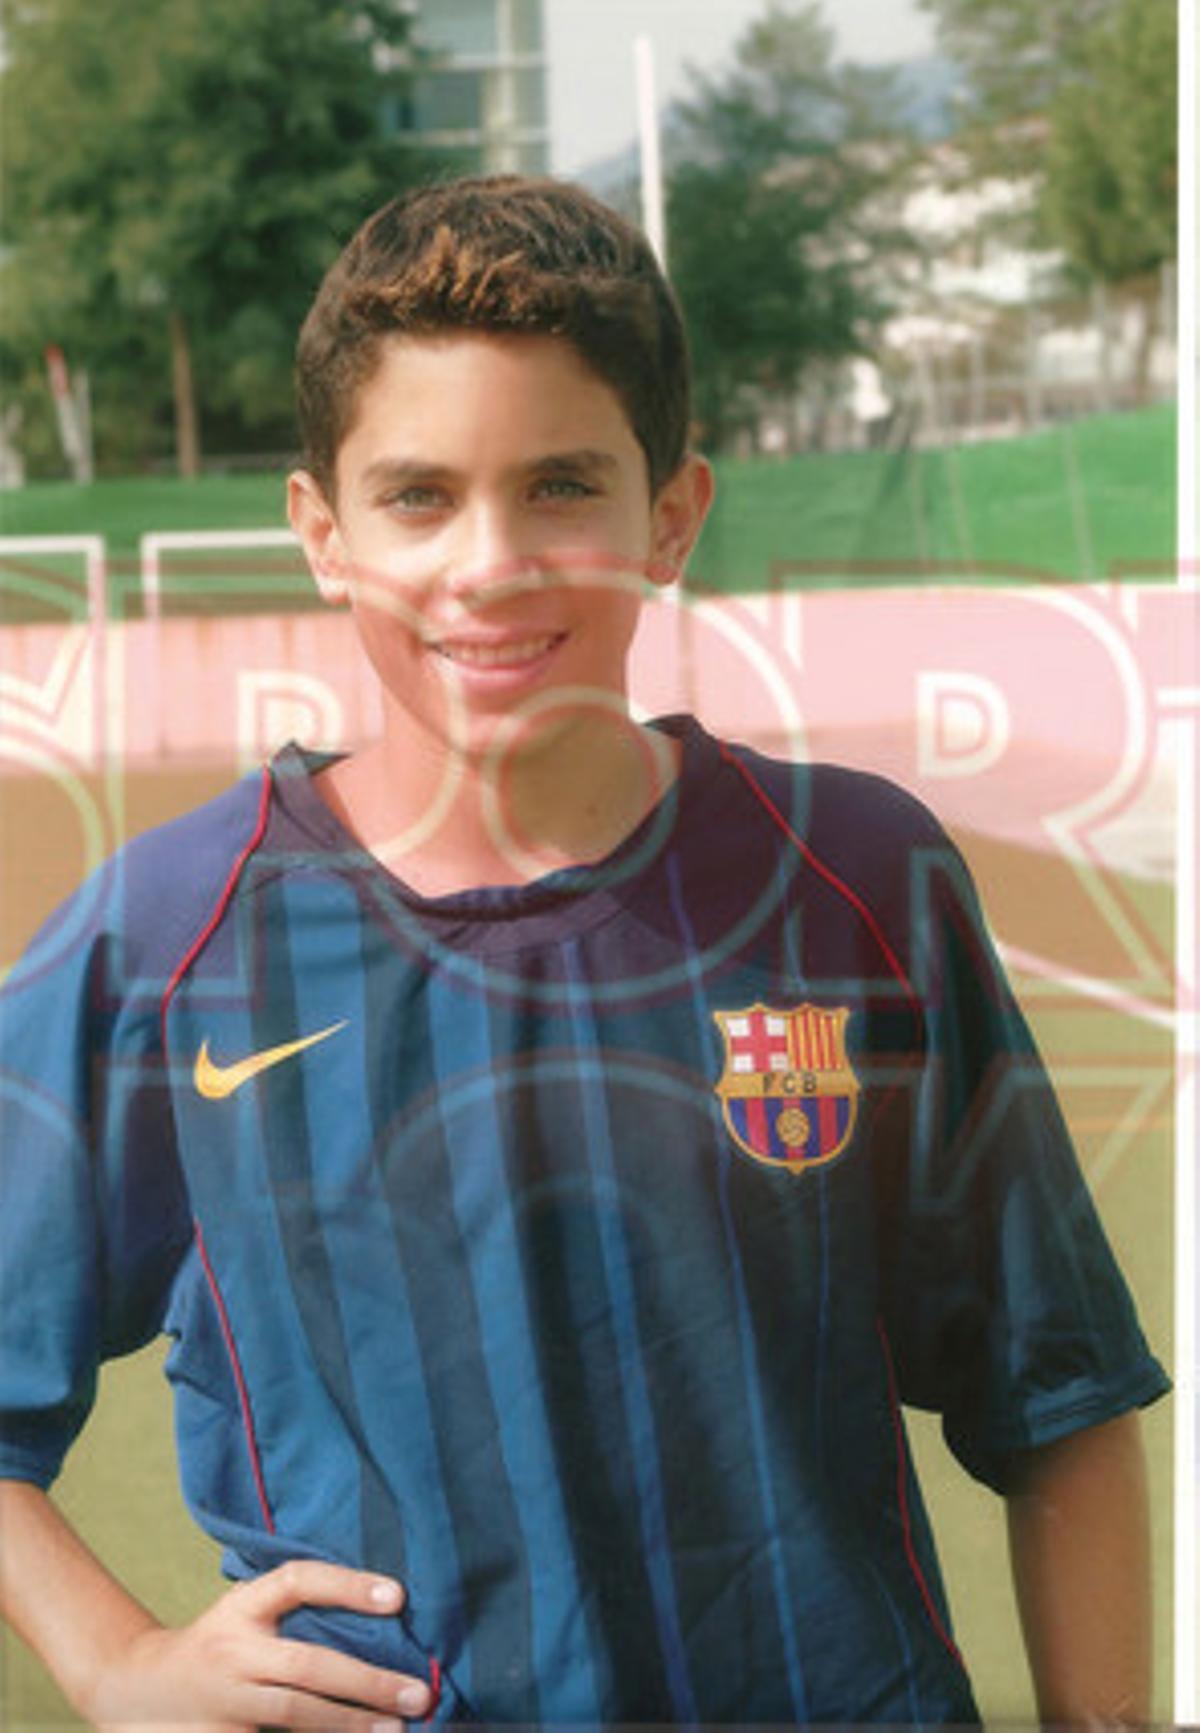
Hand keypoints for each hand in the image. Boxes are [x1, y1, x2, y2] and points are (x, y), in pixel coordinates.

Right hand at [83, 1560, 435, 1730]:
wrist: (136, 1688)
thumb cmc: (216, 1644)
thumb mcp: (245, 1611)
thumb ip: (295, 1611)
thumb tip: (385, 1612)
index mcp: (243, 1608)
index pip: (297, 1581)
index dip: (346, 1585)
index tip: (398, 1595)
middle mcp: (234, 1652)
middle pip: (306, 1665)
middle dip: (366, 1682)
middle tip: (418, 1692)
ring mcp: (225, 1701)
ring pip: (292, 1715)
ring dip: (348, 1725)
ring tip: (396, 1729)